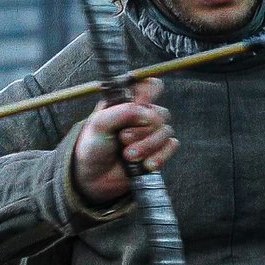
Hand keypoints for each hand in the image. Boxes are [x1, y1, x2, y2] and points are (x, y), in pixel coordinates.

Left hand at [71, 78, 177, 205]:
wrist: (93, 178)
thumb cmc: (92, 147)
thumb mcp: (99, 124)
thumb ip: (123, 112)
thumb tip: (148, 114)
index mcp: (127, 103)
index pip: (150, 86)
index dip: (149, 94)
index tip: (138, 105)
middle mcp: (141, 116)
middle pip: (160, 113)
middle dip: (142, 130)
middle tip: (123, 139)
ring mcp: (151, 134)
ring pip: (166, 131)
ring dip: (147, 146)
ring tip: (128, 156)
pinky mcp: (158, 151)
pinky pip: (171, 146)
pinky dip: (160, 156)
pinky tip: (146, 165)